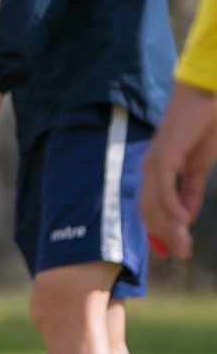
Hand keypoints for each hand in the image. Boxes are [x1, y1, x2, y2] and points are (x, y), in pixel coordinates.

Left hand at [140, 84, 216, 259]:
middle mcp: (149, 168)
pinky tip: (181, 220)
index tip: (171, 251)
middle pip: (150, 210)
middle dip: (165, 235)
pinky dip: (170, 205)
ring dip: (169, 228)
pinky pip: (164, 186)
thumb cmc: (201, 129)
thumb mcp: (197, 168)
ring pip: (155, 203)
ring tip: (183, 247)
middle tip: (180, 255)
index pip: (150, 208)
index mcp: (155, 172)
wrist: (204, 99)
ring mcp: (154, 161)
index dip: (159, 231)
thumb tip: (185, 218)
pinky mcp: (164, 154)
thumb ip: (189, 191)